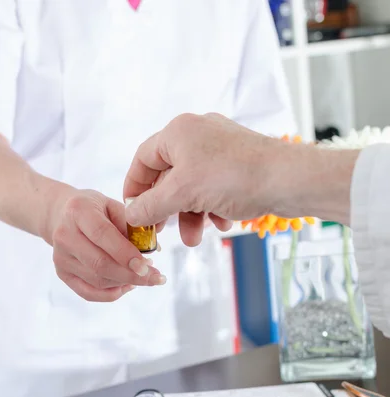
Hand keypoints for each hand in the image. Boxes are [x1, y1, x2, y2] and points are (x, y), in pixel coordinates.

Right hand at [47, 189, 165, 301]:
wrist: (62, 214)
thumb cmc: (94, 209)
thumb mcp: (113, 205)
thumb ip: (132, 224)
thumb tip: (154, 249)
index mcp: (78, 211)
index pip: (102, 235)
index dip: (125, 253)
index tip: (147, 265)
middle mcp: (64, 235)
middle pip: (99, 263)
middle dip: (131, 274)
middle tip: (155, 276)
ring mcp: (60, 257)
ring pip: (97, 280)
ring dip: (125, 282)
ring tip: (144, 276)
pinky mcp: (62, 273)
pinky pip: (89, 292)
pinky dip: (111, 293)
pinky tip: (127, 285)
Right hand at [123, 113, 289, 245]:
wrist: (290, 180)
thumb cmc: (234, 177)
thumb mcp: (182, 194)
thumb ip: (151, 205)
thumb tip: (131, 215)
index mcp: (178, 132)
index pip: (143, 159)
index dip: (134, 187)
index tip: (132, 211)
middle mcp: (197, 134)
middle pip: (168, 176)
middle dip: (167, 209)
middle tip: (161, 230)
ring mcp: (220, 147)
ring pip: (193, 185)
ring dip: (190, 214)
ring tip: (194, 238)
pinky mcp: (238, 162)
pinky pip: (214, 186)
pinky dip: (212, 207)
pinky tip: (221, 223)